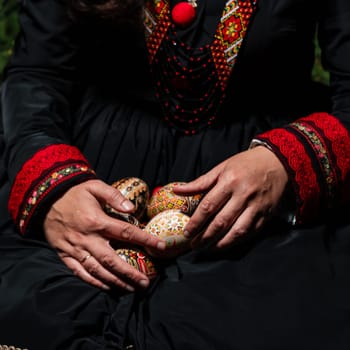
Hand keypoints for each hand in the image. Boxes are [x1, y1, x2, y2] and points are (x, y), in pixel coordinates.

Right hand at [43, 179, 165, 290]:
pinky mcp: (64, 255)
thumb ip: (114, 196)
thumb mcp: (95, 186)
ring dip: (116, 282)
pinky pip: (80, 273)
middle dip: (131, 273)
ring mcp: (75, 249)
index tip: (161, 247)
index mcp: (97, 221)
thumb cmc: (74, 193)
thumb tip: (132, 209)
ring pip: (97, 271)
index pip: (126, 233)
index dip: (145, 240)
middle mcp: (87, 239)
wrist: (46, 199)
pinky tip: (107, 287)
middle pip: (113, 260)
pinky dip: (94, 282)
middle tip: (146, 283)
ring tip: (132, 289)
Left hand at [174, 146, 288, 248]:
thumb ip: (200, 182)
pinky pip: (251, 232)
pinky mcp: (267, 214)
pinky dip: (237, 240)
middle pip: (221, 222)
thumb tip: (177, 190)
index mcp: (230, 181)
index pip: (208, 206)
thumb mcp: (222, 167)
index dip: (196, 222)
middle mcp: (244, 195)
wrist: (277, 162)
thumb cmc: (246, 164)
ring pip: (237, 231)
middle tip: (194, 245)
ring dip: (220, 243)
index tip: (187, 232)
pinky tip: (226, 244)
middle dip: (205, 237)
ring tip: (208, 249)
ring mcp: (257, 206)